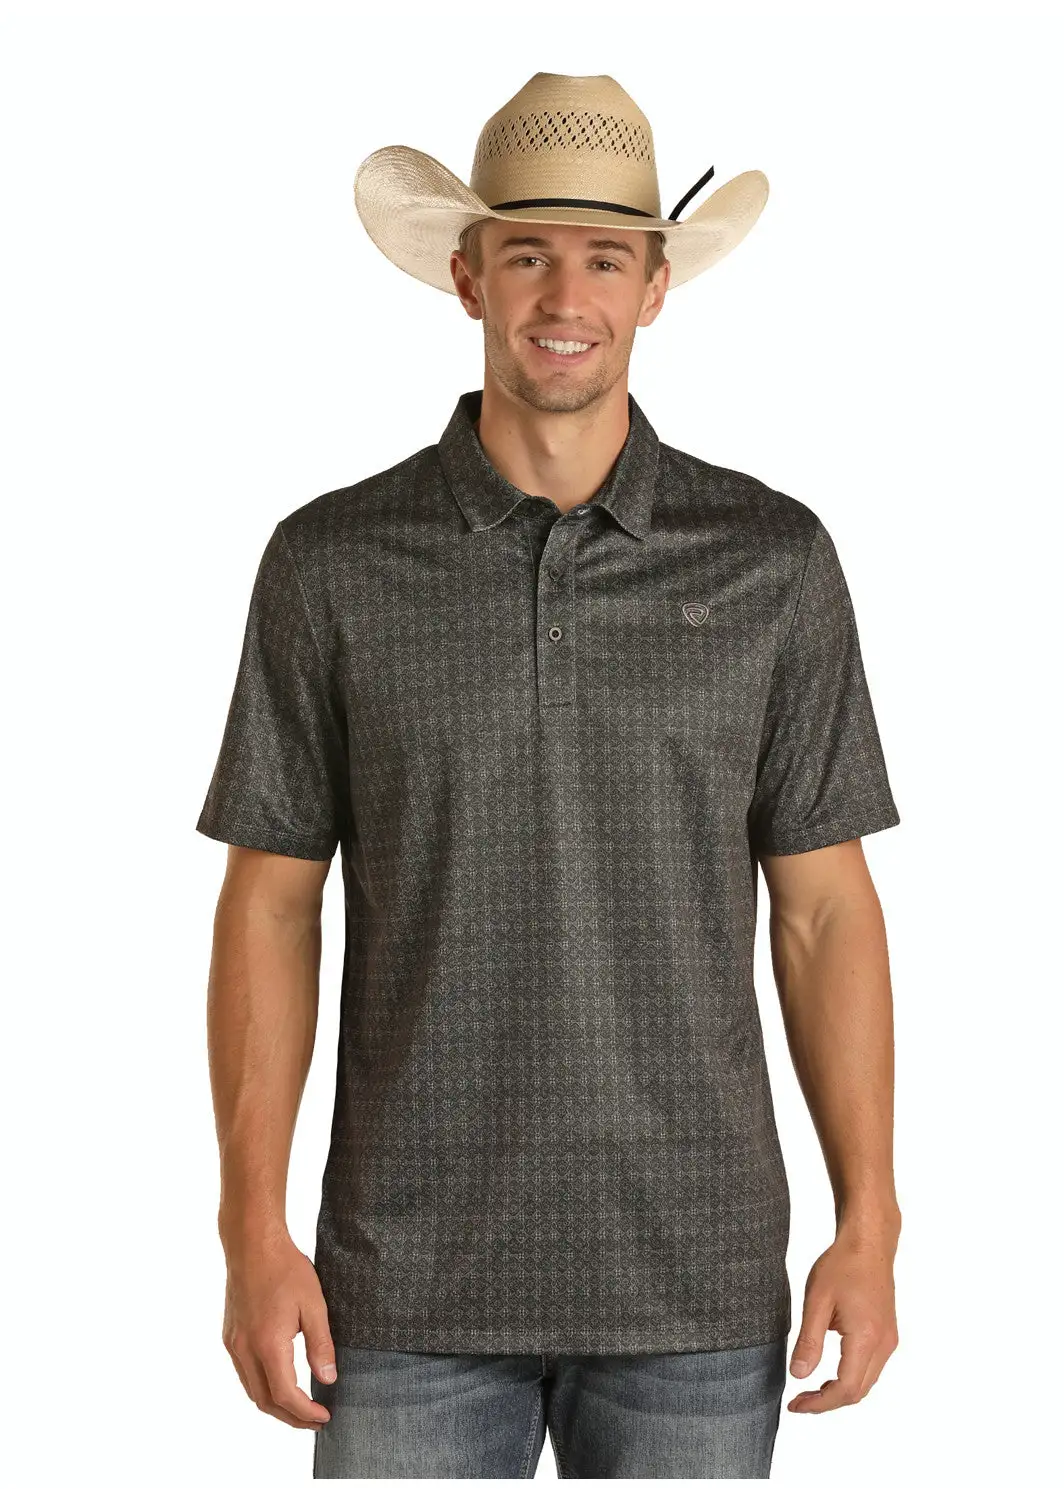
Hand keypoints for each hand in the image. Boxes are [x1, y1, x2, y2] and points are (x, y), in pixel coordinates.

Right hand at [221, 1232, 336, 1429]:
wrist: (252, 1244)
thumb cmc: (286, 1269)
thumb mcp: (314, 1305)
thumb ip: (321, 1344)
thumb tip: (328, 1379)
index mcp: (267, 1344)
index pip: (285, 1395)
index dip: (305, 1413)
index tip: (324, 1417)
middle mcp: (245, 1349)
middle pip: (265, 1401)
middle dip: (290, 1417)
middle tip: (315, 1420)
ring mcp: (233, 1344)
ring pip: (251, 1390)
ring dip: (275, 1405)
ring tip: (300, 1407)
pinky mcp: (230, 1336)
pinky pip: (244, 1373)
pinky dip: (262, 1386)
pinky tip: (279, 1381)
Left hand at [787, 1227, 899, 1412]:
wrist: (869, 1243)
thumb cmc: (842, 1265)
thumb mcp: (817, 1301)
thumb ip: (809, 1341)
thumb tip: (799, 1375)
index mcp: (866, 1337)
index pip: (846, 1388)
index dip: (820, 1403)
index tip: (795, 1405)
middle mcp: (884, 1344)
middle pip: (858, 1391)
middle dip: (827, 1402)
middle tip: (799, 1401)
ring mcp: (889, 1340)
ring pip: (866, 1382)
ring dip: (840, 1391)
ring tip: (810, 1389)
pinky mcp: (887, 1334)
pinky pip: (871, 1368)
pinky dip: (851, 1377)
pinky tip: (830, 1371)